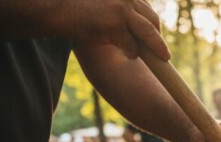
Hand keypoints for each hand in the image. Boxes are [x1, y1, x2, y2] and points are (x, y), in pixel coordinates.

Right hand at [56, 0, 170, 59]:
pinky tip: (130, 56)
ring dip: (157, 46)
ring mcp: (122, 10)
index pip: (145, 7)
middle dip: (158, 35)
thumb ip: (117, 8)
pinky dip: (133, 52)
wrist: (55, 9)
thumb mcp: (101, 3)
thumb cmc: (75, 6)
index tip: (156, 31)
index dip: (151, 21)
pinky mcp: (115, 26)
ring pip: (148, 32)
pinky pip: (132, 45)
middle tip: (162, 49)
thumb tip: (133, 25)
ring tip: (164, 57)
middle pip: (152, 18)